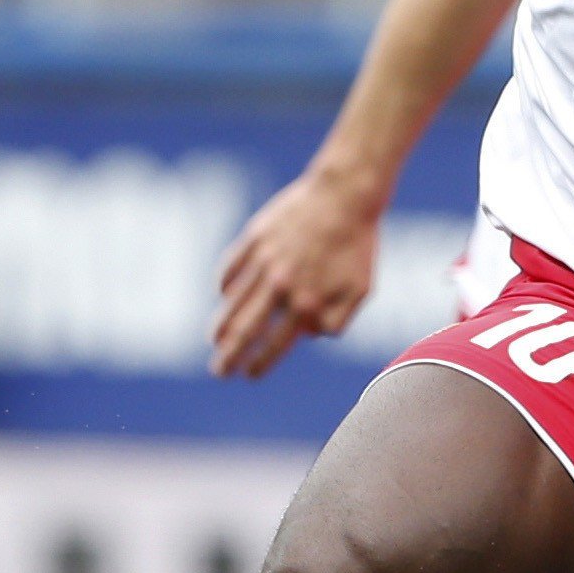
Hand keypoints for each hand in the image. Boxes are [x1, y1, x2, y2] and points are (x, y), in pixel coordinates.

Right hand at [212, 163, 388, 378]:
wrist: (344, 197)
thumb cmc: (358, 246)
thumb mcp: (360, 290)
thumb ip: (336, 319)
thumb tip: (309, 335)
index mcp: (307, 303)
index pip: (276, 344)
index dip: (260, 363)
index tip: (249, 375)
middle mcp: (280, 287)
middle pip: (246, 329)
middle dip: (229, 355)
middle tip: (219, 371)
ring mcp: (263, 263)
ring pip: (232, 302)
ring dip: (220, 325)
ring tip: (213, 341)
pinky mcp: (253, 240)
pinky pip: (230, 268)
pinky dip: (224, 284)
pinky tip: (222, 296)